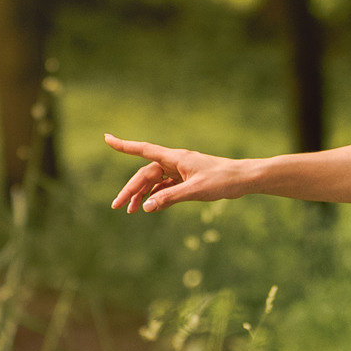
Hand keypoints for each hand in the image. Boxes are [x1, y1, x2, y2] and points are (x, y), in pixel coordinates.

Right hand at [104, 134, 246, 212]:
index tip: (107, 138)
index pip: (143, 150)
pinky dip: (156, 196)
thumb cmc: (222, 180)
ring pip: (154, 181)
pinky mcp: (186, 179)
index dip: (124, 145)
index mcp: (175, 158)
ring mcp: (180, 170)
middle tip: (117, 206)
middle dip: (130, 189)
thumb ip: (170, 198)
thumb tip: (146, 207)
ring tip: (131, 211)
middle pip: (145, 173)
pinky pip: (165, 186)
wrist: (242, 179)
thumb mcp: (195, 191)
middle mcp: (175, 162)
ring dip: (142, 195)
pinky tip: (149, 206)